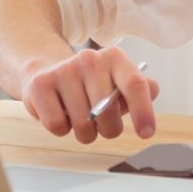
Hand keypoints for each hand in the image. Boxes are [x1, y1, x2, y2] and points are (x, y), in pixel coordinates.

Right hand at [20, 44, 158, 143]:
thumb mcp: (118, 82)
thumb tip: (152, 90)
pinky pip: (57, 126)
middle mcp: (90, 59)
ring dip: (85, 132)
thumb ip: (142, 88)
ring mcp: (64, 70)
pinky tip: (61, 113)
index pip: (135, 84)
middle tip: (102, 124)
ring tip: (80, 117)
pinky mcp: (40, 85)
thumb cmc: (92, 85)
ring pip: (82, 124)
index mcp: (115, 58)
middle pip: (107, 112)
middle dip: (108, 129)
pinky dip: (62, 129)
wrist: (50, 74)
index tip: (146, 133)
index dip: (143, 111)